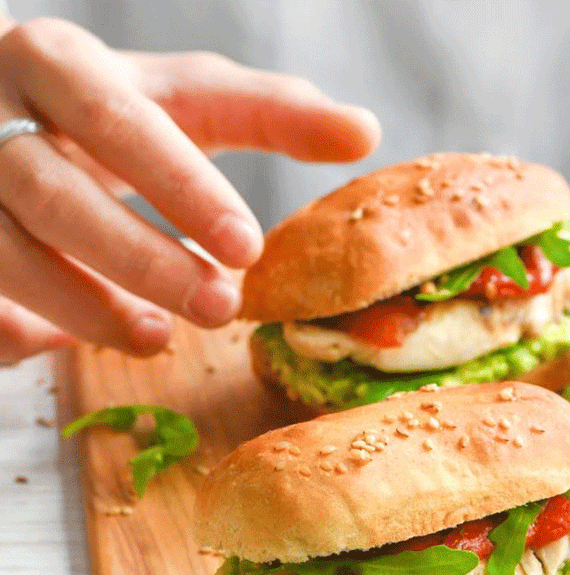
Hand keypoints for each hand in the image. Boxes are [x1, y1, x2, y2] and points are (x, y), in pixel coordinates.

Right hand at [0, 17, 379, 362]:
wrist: (1, 113)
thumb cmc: (113, 109)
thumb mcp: (187, 97)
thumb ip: (272, 113)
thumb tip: (365, 133)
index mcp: (56, 65)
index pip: (120, 125)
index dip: (182, 189)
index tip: (248, 250)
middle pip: (56, 195)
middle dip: (140, 261)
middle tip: (219, 310)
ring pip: (7, 255)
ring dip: (83, 308)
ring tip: (157, 339)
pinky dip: (16, 332)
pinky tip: (62, 347)